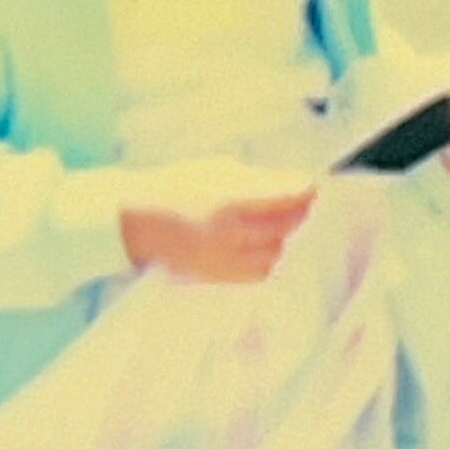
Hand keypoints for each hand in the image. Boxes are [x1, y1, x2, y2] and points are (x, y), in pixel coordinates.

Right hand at [119, 190, 314, 281]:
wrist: (133, 223)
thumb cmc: (174, 187)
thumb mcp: (214, 171)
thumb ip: (256, 180)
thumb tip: (294, 183)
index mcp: (226, 204)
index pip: (282, 200)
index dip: (304, 193)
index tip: (316, 184)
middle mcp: (228, 238)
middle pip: (284, 229)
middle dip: (300, 214)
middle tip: (310, 202)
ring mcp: (224, 262)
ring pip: (275, 254)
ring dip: (286, 237)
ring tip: (289, 221)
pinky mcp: (219, 277)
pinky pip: (258, 271)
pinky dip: (269, 256)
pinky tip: (270, 242)